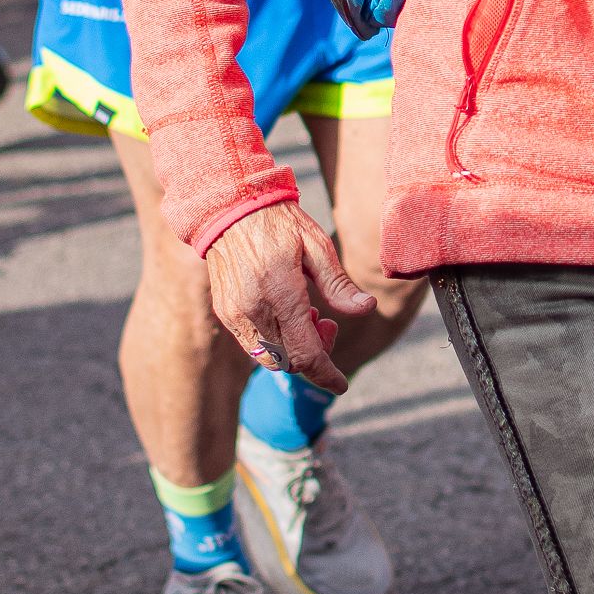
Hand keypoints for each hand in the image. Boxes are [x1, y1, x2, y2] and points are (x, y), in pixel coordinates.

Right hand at [205, 201, 375, 397]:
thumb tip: (367, 308)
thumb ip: (339, 284)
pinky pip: (253, 345)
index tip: (342, 384)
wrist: (230, 208)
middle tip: (326, 323)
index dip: (326, 375)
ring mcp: (235, 313)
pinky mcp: (226, 312)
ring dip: (293, 351)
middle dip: (314, 355)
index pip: (306, 354)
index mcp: (281, 294)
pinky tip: (285, 315)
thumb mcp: (317, 246)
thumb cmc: (280, 222)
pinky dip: (275, 343)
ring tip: (307, 317)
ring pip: (269, 358)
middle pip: (289, 361)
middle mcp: (254, 309)